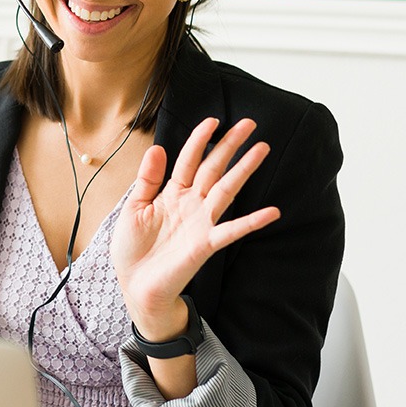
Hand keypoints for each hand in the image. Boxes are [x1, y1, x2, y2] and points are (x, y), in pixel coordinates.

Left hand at [111, 117, 280, 340]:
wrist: (136, 285)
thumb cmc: (133, 249)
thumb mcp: (133, 208)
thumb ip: (147, 179)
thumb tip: (158, 148)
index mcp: (171, 193)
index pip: (189, 160)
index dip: (200, 140)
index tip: (213, 121)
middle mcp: (191, 203)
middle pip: (213, 168)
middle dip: (230, 145)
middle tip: (249, 123)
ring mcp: (201, 222)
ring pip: (226, 189)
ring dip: (244, 169)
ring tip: (262, 149)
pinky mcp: (206, 244)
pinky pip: (232, 230)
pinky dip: (252, 221)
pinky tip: (272, 213)